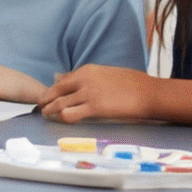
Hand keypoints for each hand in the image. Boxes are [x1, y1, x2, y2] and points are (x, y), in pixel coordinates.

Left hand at [37, 63, 161, 124]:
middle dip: (46, 99)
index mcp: (88, 70)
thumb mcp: (108, 74)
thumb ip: (92, 79)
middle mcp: (84, 79)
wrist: (149, 92)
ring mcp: (88, 93)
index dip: (54, 89)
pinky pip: (69, 114)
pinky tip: (63, 120)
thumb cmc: (133, 85)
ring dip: (50, 110)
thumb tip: (81, 85)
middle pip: (56, 90)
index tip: (50, 96)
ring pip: (59, 103)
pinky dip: (62, 118)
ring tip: (46, 115)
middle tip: (41, 106)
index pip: (63, 80)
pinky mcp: (94, 107)